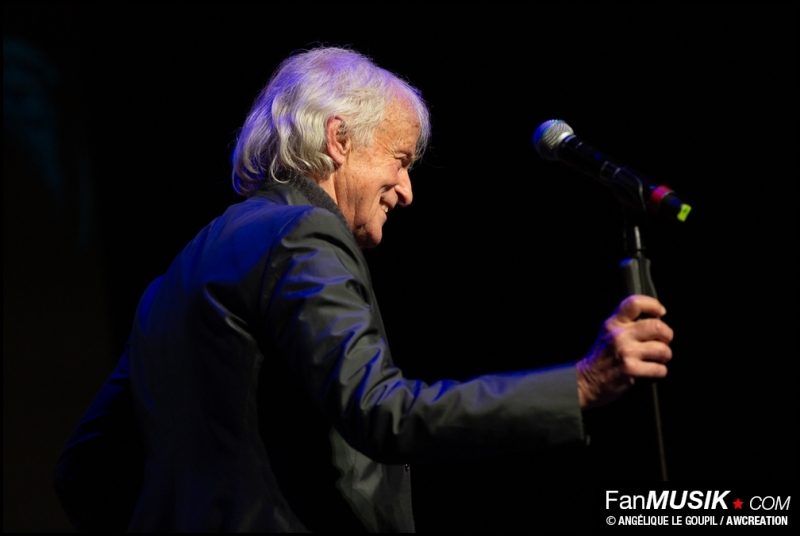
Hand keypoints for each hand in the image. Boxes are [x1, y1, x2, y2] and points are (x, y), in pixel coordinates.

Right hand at [577, 295, 672, 409]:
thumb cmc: (601, 358)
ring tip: (657, 359)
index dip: (653, 305)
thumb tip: (654, 320)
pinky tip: (650, 371)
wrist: (587, 381)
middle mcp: (619, 335)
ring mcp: (625, 352)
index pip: (635, 303)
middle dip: (667, 335)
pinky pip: (660, 369)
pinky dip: (659, 372)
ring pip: (662, 349)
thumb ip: (626, 324)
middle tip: (664, 341)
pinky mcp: (631, 369)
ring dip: (664, 356)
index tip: (660, 312)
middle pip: (657, 326)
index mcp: (614, 323)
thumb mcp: (608, 333)